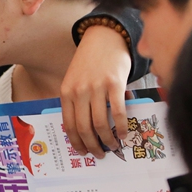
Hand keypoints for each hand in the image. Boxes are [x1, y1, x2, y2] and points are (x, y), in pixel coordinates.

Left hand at [60, 25, 132, 157]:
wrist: (104, 37)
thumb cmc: (90, 61)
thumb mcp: (74, 80)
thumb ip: (77, 101)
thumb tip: (85, 129)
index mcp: (66, 92)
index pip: (69, 125)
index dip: (76, 142)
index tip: (82, 153)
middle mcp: (79, 91)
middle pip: (84, 128)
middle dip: (92, 146)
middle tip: (99, 154)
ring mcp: (96, 87)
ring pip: (100, 124)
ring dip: (108, 140)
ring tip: (113, 146)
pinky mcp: (114, 83)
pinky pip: (118, 112)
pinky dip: (122, 127)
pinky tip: (124, 134)